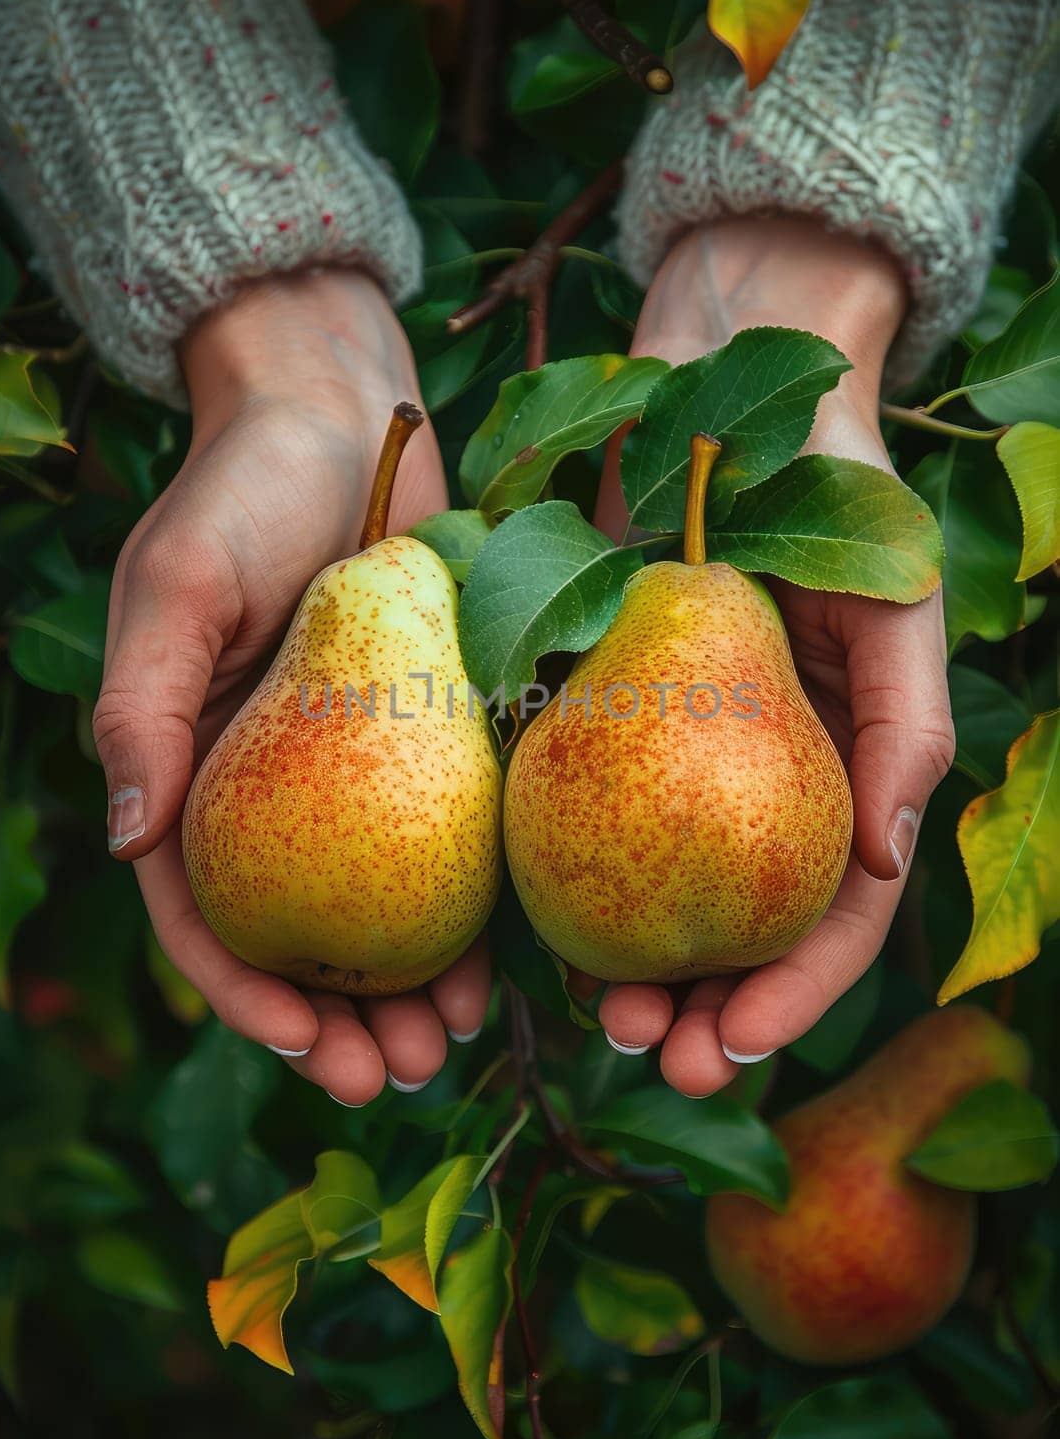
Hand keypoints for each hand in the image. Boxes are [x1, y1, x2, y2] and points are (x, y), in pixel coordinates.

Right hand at [93, 269, 489, 1103]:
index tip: (300, 1042)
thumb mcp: (176, 586)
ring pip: (379, 914)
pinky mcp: (434, 744)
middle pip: (297, 935)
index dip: (241, 989)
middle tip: (386, 1077)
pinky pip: (452, 847)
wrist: (345, 415)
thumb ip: (143, 708)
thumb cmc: (244, 488)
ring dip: (405, 992)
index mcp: (197, 770)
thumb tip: (124, 839)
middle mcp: (273, 791)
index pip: (201, 908)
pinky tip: (502, 970)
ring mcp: (358, 776)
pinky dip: (471, 914)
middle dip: (333, 1021)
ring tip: (445, 1047)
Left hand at [591, 218, 954, 1095]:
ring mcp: (670, 752)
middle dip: (706, 1012)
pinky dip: (562, 877)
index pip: (833, 912)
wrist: (716, 378)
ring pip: (652, 893)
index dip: (797, 995)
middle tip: (655, 1060)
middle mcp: (755, 779)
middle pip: (737, 928)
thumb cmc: (827, 481)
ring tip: (597, 1022)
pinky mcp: (590, 708)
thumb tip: (885, 865)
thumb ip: (905, 728)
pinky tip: (533, 932)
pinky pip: (575, 809)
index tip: (738, 1049)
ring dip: (631, 970)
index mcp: (837, 768)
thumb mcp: (891, 601)